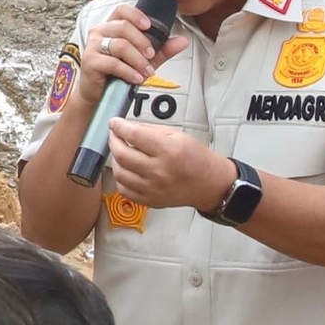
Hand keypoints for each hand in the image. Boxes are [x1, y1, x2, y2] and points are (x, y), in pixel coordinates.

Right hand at [73, 4, 180, 99]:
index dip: (136, 15)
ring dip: (138, 60)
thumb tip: (183, 40)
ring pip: (120, 45)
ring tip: (146, 72)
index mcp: (112, 26)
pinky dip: (128, 71)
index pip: (122, 10)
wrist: (99, 93)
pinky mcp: (90, 61)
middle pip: (123, 27)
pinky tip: (136, 78)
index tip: (149, 26)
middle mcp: (100, 32)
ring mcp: (93, 46)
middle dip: (143, 42)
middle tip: (152, 56)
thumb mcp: (143, 59)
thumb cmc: (117, 72)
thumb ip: (162, 49)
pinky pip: (113, 62)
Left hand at [97, 115, 233, 212]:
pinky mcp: (151, 201)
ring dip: (115, 159)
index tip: (114, 123)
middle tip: (114, 135)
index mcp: (168, 150)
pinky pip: (124, 190)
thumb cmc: (196, 158)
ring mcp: (153, 188)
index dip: (119, 127)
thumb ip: (150, 130)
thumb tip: (128, 127)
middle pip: (122, 154)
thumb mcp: (177, 135)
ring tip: (121, 152)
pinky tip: (126, 170)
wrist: (210, 184)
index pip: (134, 135)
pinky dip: (121, 178)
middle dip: (113, 141)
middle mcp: (159, 171)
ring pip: (119, 173)